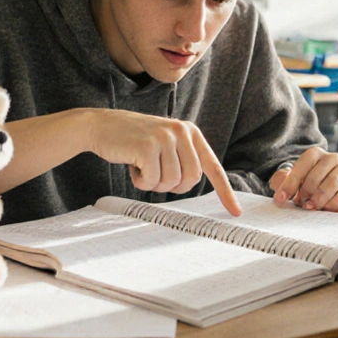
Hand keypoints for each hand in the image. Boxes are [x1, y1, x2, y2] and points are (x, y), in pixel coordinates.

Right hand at [84, 109, 240, 215]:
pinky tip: (132, 165)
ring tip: (141, 167)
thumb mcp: (165, 143)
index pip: (212, 166)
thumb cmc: (133, 141)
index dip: (224, 192)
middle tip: (155, 176)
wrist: (101, 126)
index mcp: (190, 132)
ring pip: (171, 182)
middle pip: (191, 179)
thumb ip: (183, 157)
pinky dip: (141, 181)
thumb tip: (194, 182)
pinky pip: (152, 180)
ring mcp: (165, 137)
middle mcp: (181, 131)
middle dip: (173, 186)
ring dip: (154, 184)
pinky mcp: (148, 146)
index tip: (235, 212)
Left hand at [270, 146, 337, 213]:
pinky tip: (332, 213)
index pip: (304, 165)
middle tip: (304, 206)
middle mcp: (336, 159)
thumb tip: (279, 195)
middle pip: (321, 177)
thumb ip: (283, 182)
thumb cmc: (313, 183)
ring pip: (337, 187)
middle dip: (310, 195)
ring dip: (325, 202)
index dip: (291, 183)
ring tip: (317, 210)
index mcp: (317, 155)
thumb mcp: (296, 179)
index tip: (281, 199)